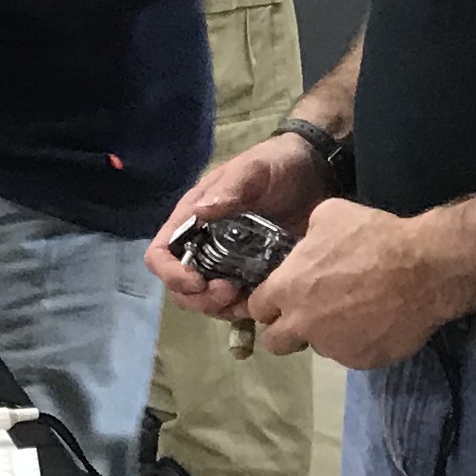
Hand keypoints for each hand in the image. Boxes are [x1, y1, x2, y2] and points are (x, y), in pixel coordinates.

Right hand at [147, 131, 334, 310]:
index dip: (170, 273)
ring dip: (221, 308)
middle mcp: (202, 245)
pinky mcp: (252, 274)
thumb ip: (229, 188)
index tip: (197, 281)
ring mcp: (227, 262)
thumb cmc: (276, 166)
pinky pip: (238, 302)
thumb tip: (200, 213)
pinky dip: (244, 309)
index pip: (160, 254)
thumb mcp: (253, 170)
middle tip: (230, 292)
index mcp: (192, 219)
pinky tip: (264, 301)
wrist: (315, 174)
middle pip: (180, 286)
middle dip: (199, 298)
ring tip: (249, 299)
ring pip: (207, 300)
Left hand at [241, 198, 443, 370]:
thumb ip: (307, 238)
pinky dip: (359, 342)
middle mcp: (303, 324)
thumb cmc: (374, 237)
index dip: (269, 303)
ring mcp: (333, 347)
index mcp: (287, 289)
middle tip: (308, 314)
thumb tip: (307, 245)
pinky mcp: (363, 361)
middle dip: (285, 331)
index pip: (257, 308)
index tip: (283, 298)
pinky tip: (377, 321)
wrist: (425, 269)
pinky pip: (352, 355)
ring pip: (318, 347)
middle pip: (275, 342)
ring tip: (355, 311)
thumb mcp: (328, 216)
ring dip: (327, 334)